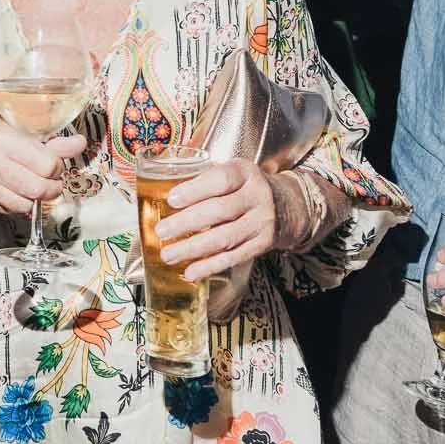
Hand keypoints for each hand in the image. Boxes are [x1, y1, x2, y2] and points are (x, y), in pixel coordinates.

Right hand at [0, 119, 87, 218]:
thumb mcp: (20, 130)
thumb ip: (51, 140)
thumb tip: (81, 143)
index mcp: (1, 135)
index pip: (46, 163)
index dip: (57, 166)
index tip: (55, 162)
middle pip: (38, 187)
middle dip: (52, 186)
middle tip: (51, 178)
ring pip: (28, 202)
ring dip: (40, 197)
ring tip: (37, 184)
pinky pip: (15, 209)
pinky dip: (24, 204)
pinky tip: (20, 191)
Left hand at [154, 160, 277, 280]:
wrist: (287, 204)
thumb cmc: (245, 187)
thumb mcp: (232, 172)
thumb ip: (203, 179)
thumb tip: (157, 191)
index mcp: (245, 172)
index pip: (221, 179)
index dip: (195, 190)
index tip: (171, 200)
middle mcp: (257, 196)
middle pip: (220, 211)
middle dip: (187, 223)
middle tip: (161, 231)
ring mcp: (262, 222)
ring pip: (225, 237)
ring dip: (194, 248)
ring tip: (168, 254)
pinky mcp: (263, 244)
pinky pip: (234, 257)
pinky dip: (210, 266)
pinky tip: (191, 272)